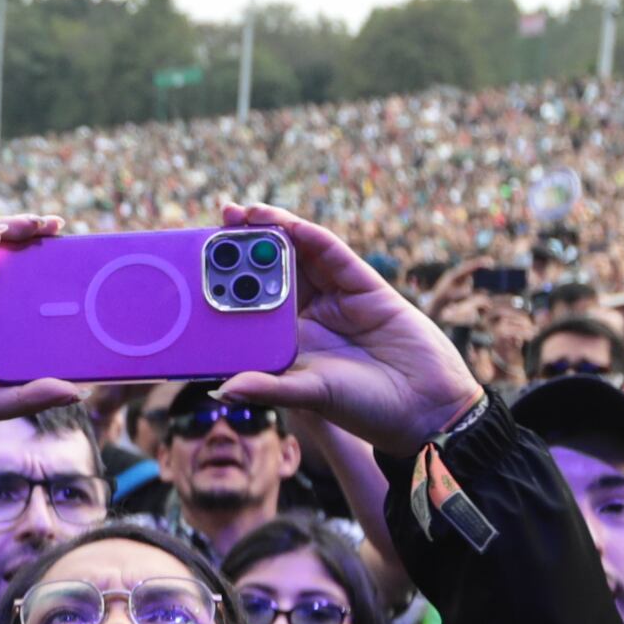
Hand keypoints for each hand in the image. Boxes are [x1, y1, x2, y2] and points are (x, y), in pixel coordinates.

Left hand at [210, 202, 490, 462]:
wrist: (426, 408)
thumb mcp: (309, 396)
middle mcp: (307, 315)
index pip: (249, 302)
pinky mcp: (364, 286)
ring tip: (246, 213)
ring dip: (274, 231)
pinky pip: (334, 256)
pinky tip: (290, 225)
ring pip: (300, 255)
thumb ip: (268, 388)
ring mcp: (335, 298)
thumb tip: (222, 390)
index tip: (198, 259)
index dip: (226, 279)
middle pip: (270, 270)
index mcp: (286, 341)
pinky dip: (312, 238)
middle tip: (219, 218)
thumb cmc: (365, 409)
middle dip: (245, 244)